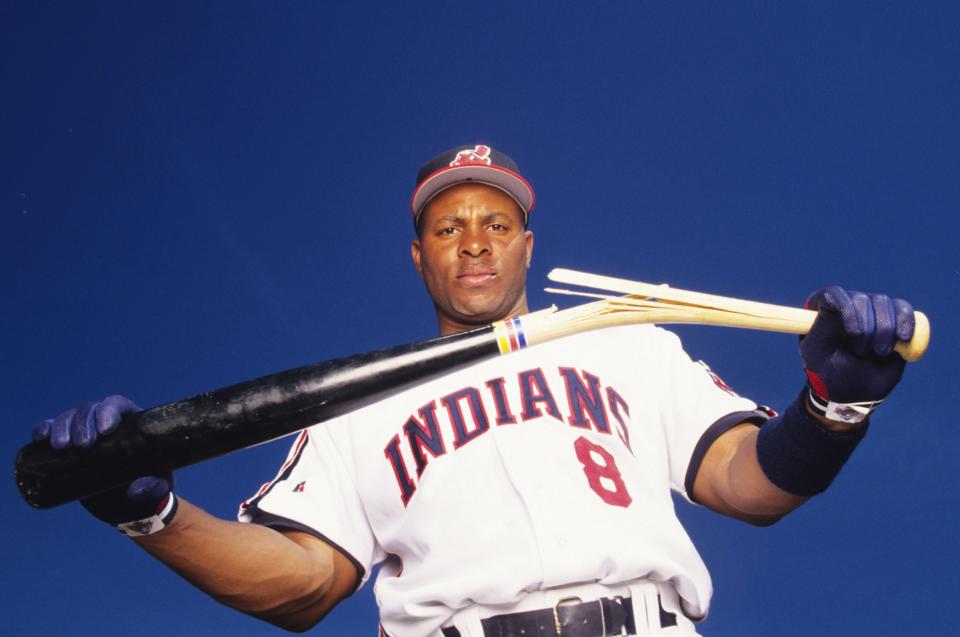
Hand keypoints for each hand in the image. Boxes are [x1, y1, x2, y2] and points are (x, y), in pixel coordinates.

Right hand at [33, 395, 173, 529]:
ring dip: (62, 426)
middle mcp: (105, 422)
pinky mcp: (66, 445)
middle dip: (83, 423)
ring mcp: (84, 432)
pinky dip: (44, 429)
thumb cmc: (147, 487)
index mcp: (131, 424)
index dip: (109, 411)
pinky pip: (51, 429)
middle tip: (83, 445)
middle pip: (91, 409)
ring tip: (61, 447)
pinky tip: (41, 437)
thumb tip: (138, 489)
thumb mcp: (157, 487)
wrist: (126, 504)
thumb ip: (155, 487)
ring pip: (70, 417)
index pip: (118, 405)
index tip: (105, 429)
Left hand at [801, 286, 914, 404]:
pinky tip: (902, 338)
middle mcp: (846, 305)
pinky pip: (904, 309)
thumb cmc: (828, 372)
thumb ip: (824, 325)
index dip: (848, 311)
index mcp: (821, 310)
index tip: (855, 333)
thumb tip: (832, 300)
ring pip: (884, 303)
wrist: (852, 392)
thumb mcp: (818, 351)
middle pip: (863, 299)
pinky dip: (906, 322)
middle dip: (867, 328)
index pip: (834, 295)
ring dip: (885, 329)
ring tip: (879, 352)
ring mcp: (870, 310)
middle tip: (861, 352)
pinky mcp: (893, 320)